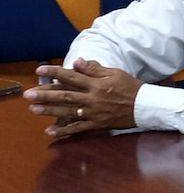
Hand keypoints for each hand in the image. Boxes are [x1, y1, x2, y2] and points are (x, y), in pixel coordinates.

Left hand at [25, 61, 141, 138]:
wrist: (146, 107)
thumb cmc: (132, 87)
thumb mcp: (115, 73)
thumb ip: (95, 69)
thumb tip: (77, 62)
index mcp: (97, 84)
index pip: (72, 76)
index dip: (55, 72)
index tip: (40, 70)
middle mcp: (93, 98)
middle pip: (65, 95)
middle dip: (45, 94)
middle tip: (28, 95)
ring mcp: (94, 113)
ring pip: (68, 111)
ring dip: (50, 111)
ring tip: (33, 110)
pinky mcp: (97, 124)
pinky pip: (78, 128)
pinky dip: (64, 130)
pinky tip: (50, 131)